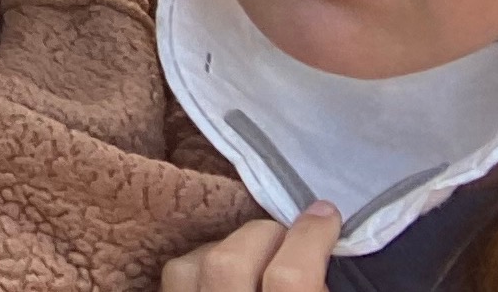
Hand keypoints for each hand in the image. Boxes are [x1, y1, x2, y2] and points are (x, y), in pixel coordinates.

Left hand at [160, 206, 336, 291]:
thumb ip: (320, 285)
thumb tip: (324, 241)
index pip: (290, 277)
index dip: (311, 237)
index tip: (325, 214)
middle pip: (230, 261)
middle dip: (263, 234)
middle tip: (287, 236)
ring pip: (190, 266)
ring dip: (224, 246)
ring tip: (252, 252)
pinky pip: (172, 279)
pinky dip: (196, 265)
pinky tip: (218, 271)